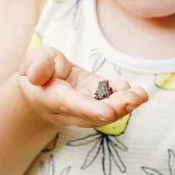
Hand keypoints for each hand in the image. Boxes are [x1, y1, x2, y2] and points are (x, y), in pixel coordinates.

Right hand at [17, 46, 148, 127]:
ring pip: (105, 112)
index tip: (108, 112)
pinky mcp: (96, 99)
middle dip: (116, 108)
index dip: (90, 109)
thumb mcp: (34, 59)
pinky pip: (110, 102)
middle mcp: (70, 109)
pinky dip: (122, 97)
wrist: (41, 84)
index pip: (72, 104)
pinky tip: (134, 91)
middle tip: (136, 99)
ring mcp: (85, 106)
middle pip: (93, 114)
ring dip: (125, 105)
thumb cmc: (37, 68)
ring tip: (140, 95)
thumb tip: (35, 74)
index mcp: (51, 98)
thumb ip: (36, 65)